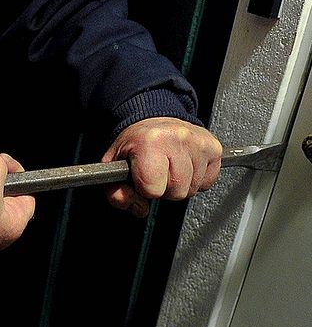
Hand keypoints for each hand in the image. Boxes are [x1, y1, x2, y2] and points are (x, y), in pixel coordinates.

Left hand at [102, 117, 221, 217]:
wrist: (151, 117)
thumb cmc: (134, 143)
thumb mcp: (113, 166)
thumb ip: (116, 193)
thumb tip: (140, 208)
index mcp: (149, 142)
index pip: (152, 189)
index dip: (145, 189)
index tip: (142, 177)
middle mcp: (176, 139)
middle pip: (176, 192)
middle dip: (164, 189)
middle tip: (157, 173)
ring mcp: (198, 142)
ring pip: (193, 189)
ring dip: (180, 185)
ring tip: (170, 168)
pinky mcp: (213, 147)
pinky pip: (208, 182)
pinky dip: (196, 179)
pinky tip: (184, 166)